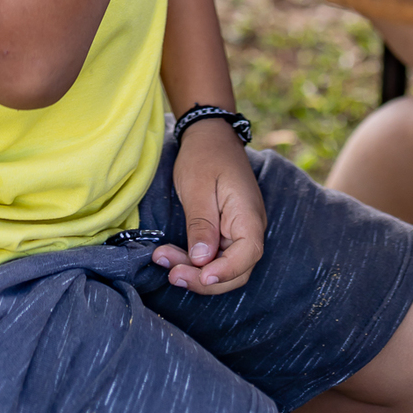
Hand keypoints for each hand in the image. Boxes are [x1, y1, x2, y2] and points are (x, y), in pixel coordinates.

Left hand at [152, 117, 265, 294]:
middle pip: (236, 270)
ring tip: (162, 259)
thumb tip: (202, 261)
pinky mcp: (226, 232)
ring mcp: (239, 231)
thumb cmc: (204, 155)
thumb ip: (201, 225)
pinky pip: (215, 255)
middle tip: (171, 273)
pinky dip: (193, 259)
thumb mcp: (198, 187)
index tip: (200, 275)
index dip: (225, 272)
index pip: (247, 256)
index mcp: (249, 215)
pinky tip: (170, 255)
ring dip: (194, 270)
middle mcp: (250, 228)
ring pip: (222, 267)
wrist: (209, 135)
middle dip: (203, 278)